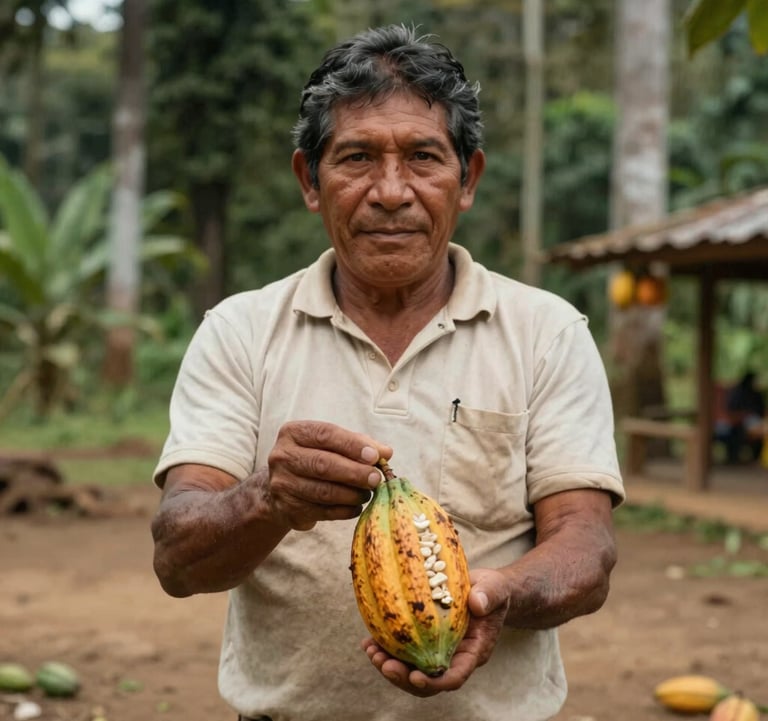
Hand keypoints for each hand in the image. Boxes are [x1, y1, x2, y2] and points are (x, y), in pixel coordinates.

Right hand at [267, 420, 391, 530]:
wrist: (283, 488)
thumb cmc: (315, 459)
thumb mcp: (332, 445)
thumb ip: (359, 444)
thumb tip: (386, 452)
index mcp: (293, 433)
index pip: (325, 435)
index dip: (352, 445)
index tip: (374, 456)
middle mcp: (282, 456)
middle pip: (323, 464)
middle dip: (354, 472)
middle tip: (376, 479)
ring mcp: (282, 483)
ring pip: (323, 491)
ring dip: (351, 494)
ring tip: (367, 493)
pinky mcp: (287, 508)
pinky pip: (321, 512)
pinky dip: (344, 510)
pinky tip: (356, 507)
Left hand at [361, 568, 508, 696]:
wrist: (484, 588)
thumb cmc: (492, 590)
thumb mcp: (495, 588)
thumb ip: (489, 595)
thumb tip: (476, 604)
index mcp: (473, 652)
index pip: (454, 676)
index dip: (434, 681)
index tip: (415, 676)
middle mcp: (453, 657)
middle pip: (427, 681)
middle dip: (403, 677)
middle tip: (383, 664)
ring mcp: (437, 651)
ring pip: (412, 670)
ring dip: (389, 665)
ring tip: (370, 651)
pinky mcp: (424, 640)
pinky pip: (404, 652)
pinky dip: (386, 649)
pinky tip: (369, 640)